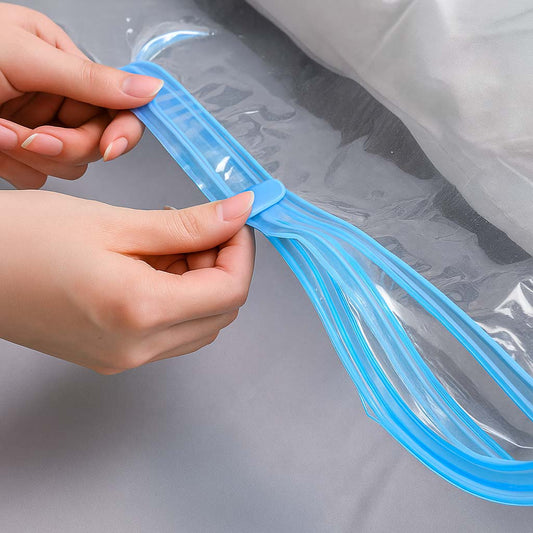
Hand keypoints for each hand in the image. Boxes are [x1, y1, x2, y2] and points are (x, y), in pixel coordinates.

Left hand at [0, 3, 163, 188]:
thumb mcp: (22, 60)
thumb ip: (89, 80)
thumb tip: (150, 88)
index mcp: (62, 64)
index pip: (116, 104)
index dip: (122, 130)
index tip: (111, 148)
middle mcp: (54, 97)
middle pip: (95, 141)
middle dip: (64, 143)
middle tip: (31, 136)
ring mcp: (37, 128)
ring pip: (70, 167)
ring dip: (34, 155)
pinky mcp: (18, 155)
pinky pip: (40, 178)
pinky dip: (15, 167)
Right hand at [0, 189, 254, 373]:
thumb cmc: (24, 241)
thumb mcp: (114, 222)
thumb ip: (187, 225)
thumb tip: (239, 213)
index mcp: (140, 311)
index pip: (230, 291)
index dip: (242, 251)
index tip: (234, 220)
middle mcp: (137, 347)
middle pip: (220, 312)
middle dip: (223, 265)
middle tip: (201, 227)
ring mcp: (125, 357)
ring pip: (198, 324)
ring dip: (200, 282)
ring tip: (169, 243)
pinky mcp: (113, 355)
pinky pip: (169, 331)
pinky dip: (176, 297)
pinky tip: (152, 265)